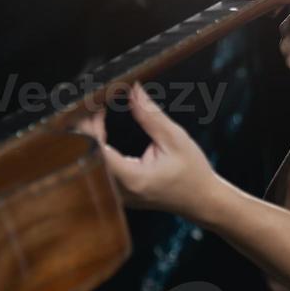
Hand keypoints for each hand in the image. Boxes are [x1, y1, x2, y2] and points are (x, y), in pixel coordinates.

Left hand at [72, 84, 220, 218]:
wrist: (203, 200)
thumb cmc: (193, 173)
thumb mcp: (174, 139)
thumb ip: (150, 115)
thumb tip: (134, 90)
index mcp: (132, 178)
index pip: (97, 149)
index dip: (90, 126)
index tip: (95, 106)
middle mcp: (119, 191)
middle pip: (87, 157)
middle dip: (86, 128)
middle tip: (93, 106)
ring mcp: (117, 196)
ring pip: (90, 164)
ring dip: (90, 138)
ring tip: (95, 115)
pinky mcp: (118, 194)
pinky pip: (98, 169)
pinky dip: (97, 148)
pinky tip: (100, 132)